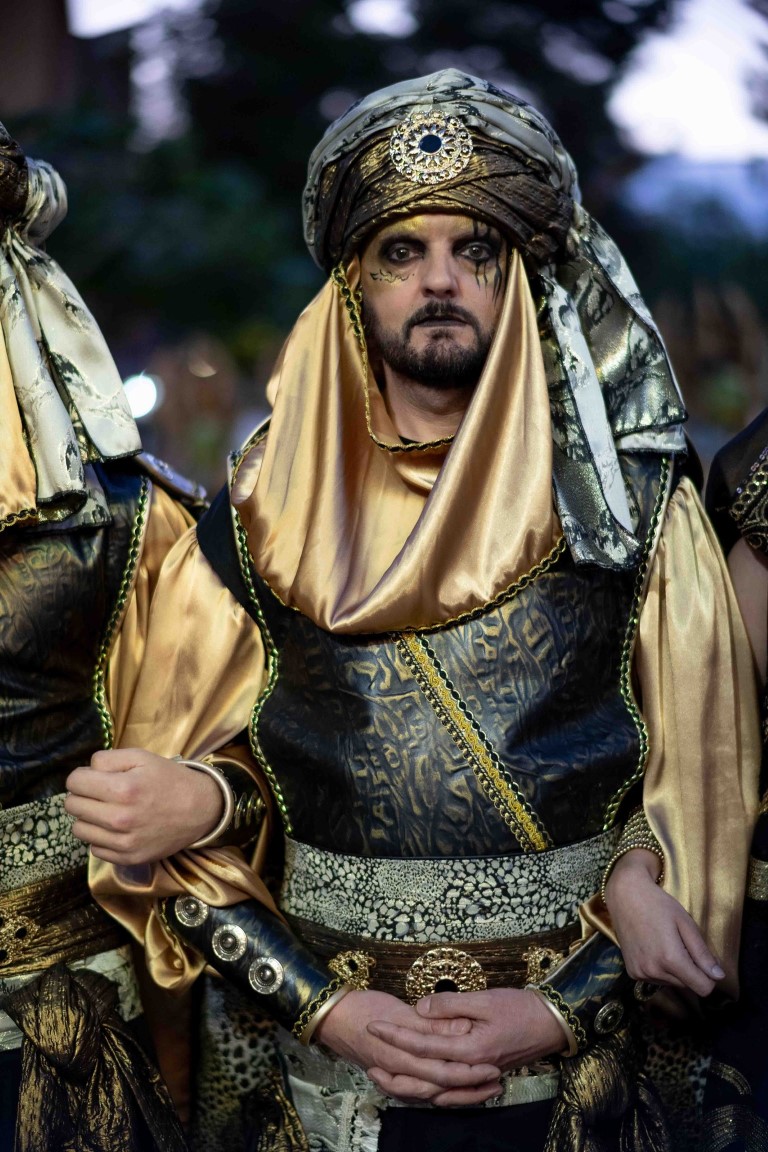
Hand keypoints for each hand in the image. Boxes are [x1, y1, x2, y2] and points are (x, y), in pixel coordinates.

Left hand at [64, 748, 222, 863]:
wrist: (199, 810)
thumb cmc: (169, 780)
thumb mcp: (142, 757)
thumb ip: (107, 759)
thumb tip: (85, 772)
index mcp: (122, 789)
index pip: (74, 783)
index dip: (82, 776)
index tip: (93, 777)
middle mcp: (119, 819)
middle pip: (73, 806)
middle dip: (83, 795)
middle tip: (100, 793)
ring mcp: (123, 842)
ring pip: (79, 829)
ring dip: (89, 818)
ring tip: (107, 810)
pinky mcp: (128, 858)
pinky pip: (95, 848)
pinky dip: (101, 837)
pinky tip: (117, 828)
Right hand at [315, 989, 501, 1105]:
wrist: (330, 1016)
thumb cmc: (363, 1007)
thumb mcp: (399, 1010)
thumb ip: (430, 1023)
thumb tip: (463, 1027)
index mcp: (403, 1057)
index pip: (443, 1071)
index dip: (470, 1070)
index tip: (494, 1064)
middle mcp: (400, 1074)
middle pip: (441, 1088)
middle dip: (470, 1087)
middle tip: (496, 1079)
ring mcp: (395, 1079)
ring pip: (432, 1095)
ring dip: (458, 1093)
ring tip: (484, 1088)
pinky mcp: (391, 1077)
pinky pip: (419, 1093)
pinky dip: (439, 1094)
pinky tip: (452, 1090)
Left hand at [366, 987, 565, 1104]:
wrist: (550, 1024)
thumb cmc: (519, 1008)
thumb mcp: (485, 999)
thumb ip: (451, 1004)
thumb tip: (420, 1008)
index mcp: (469, 1049)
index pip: (423, 1044)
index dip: (397, 1034)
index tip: (374, 1024)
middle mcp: (470, 1069)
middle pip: (424, 1071)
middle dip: (394, 1057)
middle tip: (370, 1044)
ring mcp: (477, 1076)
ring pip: (436, 1088)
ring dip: (408, 1081)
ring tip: (383, 1072)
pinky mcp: (482, 1077)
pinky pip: (453, 1093)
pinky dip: (433, 1092)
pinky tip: (420, 1088)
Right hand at [604, 848, 724, 995]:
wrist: (625, 896)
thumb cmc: (658, 904)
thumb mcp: (686, 923)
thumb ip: (702, 953)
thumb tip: (719, 976)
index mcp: (671, 959)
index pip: (702, 988)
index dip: (710, 977)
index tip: (706, 961)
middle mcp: (654, 971)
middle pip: (687, 985)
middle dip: (690, 970)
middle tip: (682, 943)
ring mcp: (641, 973)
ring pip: (672, 983)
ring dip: (675, 970)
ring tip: (666, 943)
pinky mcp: (632, 972)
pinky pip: (656, 979)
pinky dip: (660, 969)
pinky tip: (654, 948)